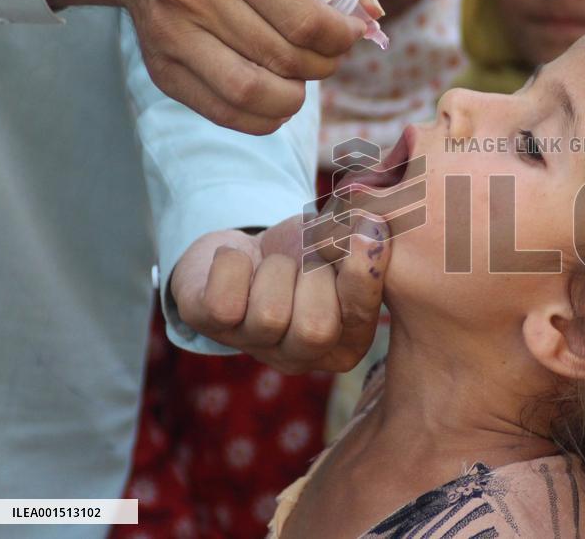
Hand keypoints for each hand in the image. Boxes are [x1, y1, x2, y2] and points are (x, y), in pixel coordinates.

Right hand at [39, 0, 381, 134]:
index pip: (304, 20)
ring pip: (255, 95)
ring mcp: (170, 34)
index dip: (342, 38)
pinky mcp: (161, 69)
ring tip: (302, 73)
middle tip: (327, 51)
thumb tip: (372, 15)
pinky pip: (227, 114)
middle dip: (324, 64)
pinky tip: (277, 94)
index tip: (348, 31)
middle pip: (285, 59)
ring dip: (296, 95)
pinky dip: (265, 116)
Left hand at [170, 212, 390, 373]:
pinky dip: (233, 264)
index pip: (361, 317)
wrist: (249, 248)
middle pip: (315, 328)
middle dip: (313, 275)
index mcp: (347, 343)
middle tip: (307, 259)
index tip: (370, 226)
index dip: (364, 270)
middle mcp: (302, 357)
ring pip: (269, 315)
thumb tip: (374, 230)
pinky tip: (240, 262)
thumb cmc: (306, 251)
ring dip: (276, 269)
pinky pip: (224, 303)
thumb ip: (364, 246)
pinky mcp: (211, 327)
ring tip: (275, 263)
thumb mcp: (344, 246)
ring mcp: (254, 347)